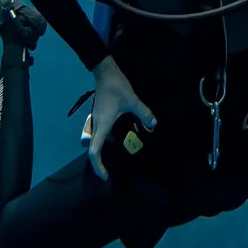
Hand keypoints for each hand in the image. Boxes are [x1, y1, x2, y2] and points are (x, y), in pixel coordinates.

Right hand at [89, 56, 156, 179]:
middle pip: (94, 149)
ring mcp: (96, 120)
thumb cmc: (116, 86)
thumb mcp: (132, 100)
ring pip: (97, 141)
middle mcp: (96, 126)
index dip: (98, 166)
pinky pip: (101, 132)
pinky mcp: (99, 115)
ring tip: (118, 156)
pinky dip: (107, 139)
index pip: (95, 151)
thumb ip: (143, 113)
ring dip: (104, 150)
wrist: (104, 71)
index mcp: (102, 125)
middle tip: (112, 171)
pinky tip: (120, 136)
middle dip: (100, 162)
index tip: (106, 176)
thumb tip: (153, 125)